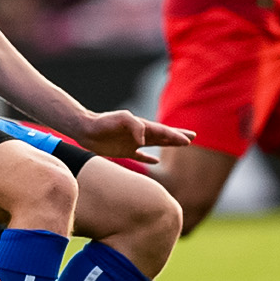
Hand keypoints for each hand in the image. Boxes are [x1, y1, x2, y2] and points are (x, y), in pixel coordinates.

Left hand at [73, 110, 195, 162]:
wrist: (86, 129)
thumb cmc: (103, 122)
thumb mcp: (121, 119)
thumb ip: (135, 127)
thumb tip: (144, 142)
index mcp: (142, 126)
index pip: (163, 131)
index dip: (176, 135)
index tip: (189, 140)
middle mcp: (140, 134)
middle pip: (163, 135)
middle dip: (178, 136)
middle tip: (193, 137)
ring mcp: (133, 142)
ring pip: (155, 144)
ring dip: (168, 144)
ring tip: (181, 145)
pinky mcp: (124, 150)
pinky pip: (140, 155)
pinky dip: (149, 158)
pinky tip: (155, 161)